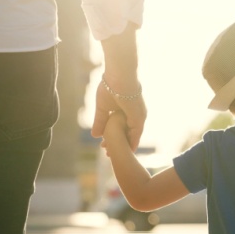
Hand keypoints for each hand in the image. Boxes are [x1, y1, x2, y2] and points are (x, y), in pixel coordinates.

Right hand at [91, 24, 145, 150]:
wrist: (119, 77)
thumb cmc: (110, 86)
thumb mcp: (103, 108)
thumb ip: (100, 121)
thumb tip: (95, 135)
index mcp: (128, 111)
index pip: (122, 127)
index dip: (113, 137)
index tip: (104, 145)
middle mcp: (136, 115)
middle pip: (127, 134)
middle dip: (118, 144)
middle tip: (108, 154)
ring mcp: (139, 117)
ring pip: (131, 136)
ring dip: (123, 147)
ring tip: (112, 156)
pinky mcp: (139, 119)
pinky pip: (135, 135)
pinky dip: (129, 144)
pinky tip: (124, 152)